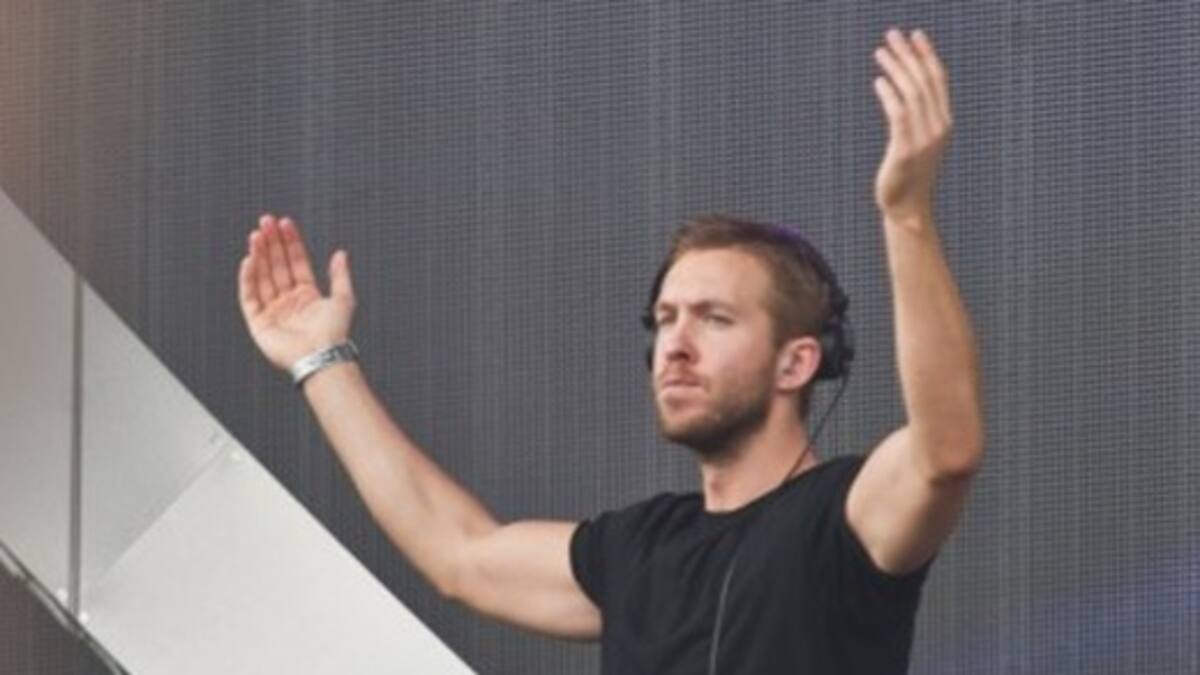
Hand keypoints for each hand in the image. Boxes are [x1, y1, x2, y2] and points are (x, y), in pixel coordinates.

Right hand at [238, 214, 355, 371]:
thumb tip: (341, 253)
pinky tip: (249, 260)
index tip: (285, 224)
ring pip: (262, 276)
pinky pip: (249, 296)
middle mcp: (288, 302)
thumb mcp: (344, 298)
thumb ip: (340, 275)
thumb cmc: (335, 333)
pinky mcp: (259, 322)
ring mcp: (273, 311)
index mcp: (307, 296)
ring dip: (259, 255)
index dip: (290, 243)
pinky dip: (247, 278)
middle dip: (271, 243)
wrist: (322, 355)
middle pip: (277, 266)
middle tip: (266, 222)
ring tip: (257, 235)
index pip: (296, 262)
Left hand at [872, 29, 951, 225]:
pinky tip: (877, 81)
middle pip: (924, 81)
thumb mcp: (919, 141)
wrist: (907, 208)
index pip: (938, 80)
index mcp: (944, 123)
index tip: (915, 35)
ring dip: (896, 69)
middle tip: (892, 34)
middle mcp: (938, 128)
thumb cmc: (909, 175)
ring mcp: (924, 140)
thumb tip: (906, 87)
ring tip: (880, 52)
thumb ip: (917, 116)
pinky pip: (899, 115)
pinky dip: (889, 95)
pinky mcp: (905, 151)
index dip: (927, 55)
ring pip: (912, 93)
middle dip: (909, 54)